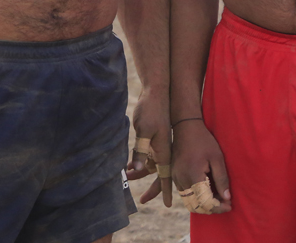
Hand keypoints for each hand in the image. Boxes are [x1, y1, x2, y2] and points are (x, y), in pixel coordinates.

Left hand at [127, 89, 172, 205]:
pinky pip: (147, 154)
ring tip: (126, 176)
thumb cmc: (151, 110)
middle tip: (142, 200)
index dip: (166, 190)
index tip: (169, 205)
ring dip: (139, 171)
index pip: (166, 175)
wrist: (156, 92)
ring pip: (150, 164)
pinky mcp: (153, 137)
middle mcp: (164, 149)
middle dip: (151, 187)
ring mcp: (159, 144)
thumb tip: (138, 167)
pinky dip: (139, 160)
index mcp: (164, 150)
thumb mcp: (143, 130)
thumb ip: (140, 149)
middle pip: (159, 174)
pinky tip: (129, 164)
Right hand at [171, 119, 231, 212]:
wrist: (185, 127)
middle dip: (211, 208)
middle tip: (225, 203)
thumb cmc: (203, 140)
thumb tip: (227, 198)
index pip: (205, 202)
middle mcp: (181, 180)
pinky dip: (196, 198)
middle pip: (196, 206)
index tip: (230, 205)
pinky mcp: (174, 177)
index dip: (219, 207)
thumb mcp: (217, 158)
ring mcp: (176, 179)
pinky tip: (207, 191)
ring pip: (189, 202)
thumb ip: (222, 179)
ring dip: (203, 204)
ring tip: (218, 198)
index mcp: (193, 176)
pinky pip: (185, 194)